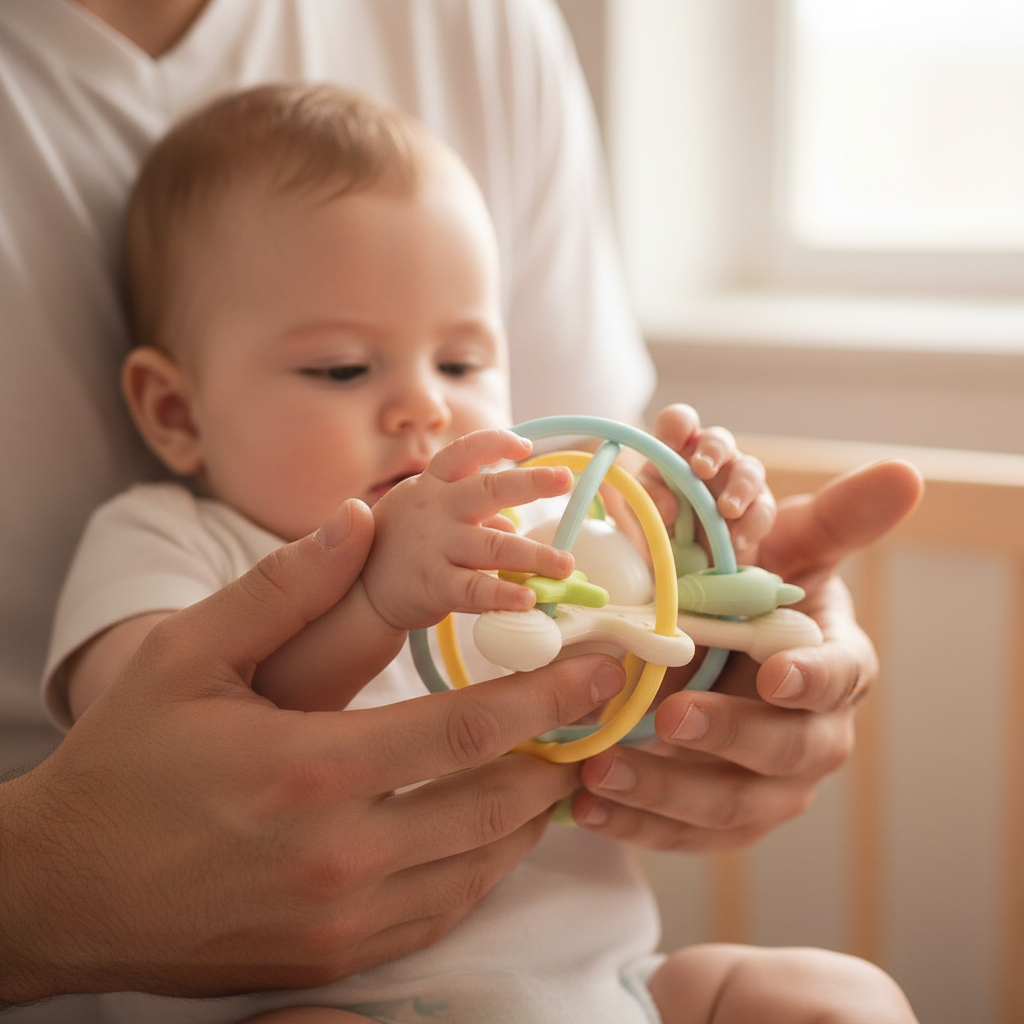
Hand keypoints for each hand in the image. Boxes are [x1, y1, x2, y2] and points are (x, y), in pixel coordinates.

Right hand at [0, 498, 624, 1000]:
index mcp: (313, 769)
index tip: (598, 670)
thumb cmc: (125, 764)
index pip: (468, 731)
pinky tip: (492, 832)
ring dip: (530, 814)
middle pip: (494, 805)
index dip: (546, 697)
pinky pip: (442, 914)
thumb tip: (356, 519)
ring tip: (555, 766)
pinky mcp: (334, 959)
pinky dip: (483, 869)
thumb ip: (283, 587)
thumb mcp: (189, 656)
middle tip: (592, 718)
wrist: (64, 890)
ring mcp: (343, 920)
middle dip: (557, 755)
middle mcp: (341, 855)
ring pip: (481, 866)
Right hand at [365, 428, 573, 629]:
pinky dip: (504, 594)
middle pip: (488, 490)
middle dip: (531, 483)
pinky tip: (529, 599)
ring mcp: (435, 546)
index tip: (526, 446)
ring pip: (493, 546)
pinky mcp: (434, 584)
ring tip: (564, 564)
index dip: (496, 443)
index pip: (465, 451)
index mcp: (434, 484)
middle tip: (564, 479)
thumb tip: (513, 528)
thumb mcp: (433, 516)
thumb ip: (474, 517)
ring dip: (534, 554)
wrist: (358, 589)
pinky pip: (475, 589)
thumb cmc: (404, 544)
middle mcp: (436, 509)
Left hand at [571, 458, 923, 850]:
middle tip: (669, 718)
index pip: (840, 679)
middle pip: (784, 754)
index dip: (812, 680)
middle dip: (728, 738)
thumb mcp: (792, 548)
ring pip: (728, 806)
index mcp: (836, 669)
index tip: (773, 673)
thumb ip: (837, 517)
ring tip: (601, 771)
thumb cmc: (759, 594)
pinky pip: (681, 835)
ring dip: (665, 794)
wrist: (721, 653)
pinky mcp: (718, 820)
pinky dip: (634, 826)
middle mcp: (812, 736)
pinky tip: (584, 807)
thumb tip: (906, 472)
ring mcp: (766, 786)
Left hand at [640, 403, 775, 559]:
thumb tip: (669, 506)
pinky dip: (751, 524)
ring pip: (750, 469)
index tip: (669, 444)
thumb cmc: (664, 522)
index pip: (679, 422)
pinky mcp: (758, 508)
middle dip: (712, 451)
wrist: (688, 562)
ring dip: (739, 488)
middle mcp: (711, 458)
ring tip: (727, 510)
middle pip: (718, 439)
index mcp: (677, 450)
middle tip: (702, 469)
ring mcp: (737, 480)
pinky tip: (737, 541)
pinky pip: (762, 510)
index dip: (677, 425)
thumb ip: (648, 500)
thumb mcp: (643, 509)